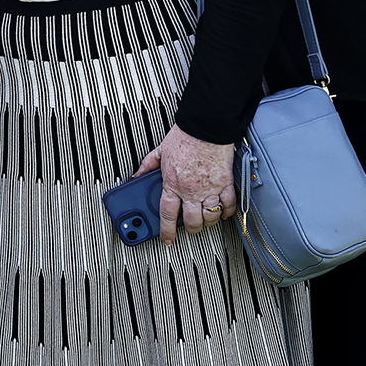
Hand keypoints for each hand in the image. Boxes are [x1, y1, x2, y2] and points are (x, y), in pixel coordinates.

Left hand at [138, 127, 236, 245]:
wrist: (206, 127)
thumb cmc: (184, 137)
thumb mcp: (159, 151)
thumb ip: (147, 166)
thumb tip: (137, 175)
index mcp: (173, 184)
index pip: (167, 215)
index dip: (166, 231)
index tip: (167, 238)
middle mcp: (191, 190)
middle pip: (192, 221)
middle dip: (190, 229)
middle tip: (190, 227)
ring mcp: (209, 188)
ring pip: (210, 216)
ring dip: (207, 222)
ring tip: (205, 220)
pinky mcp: (225, 183)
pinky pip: (228, 204)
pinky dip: (226, 212)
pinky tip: (223, 212)